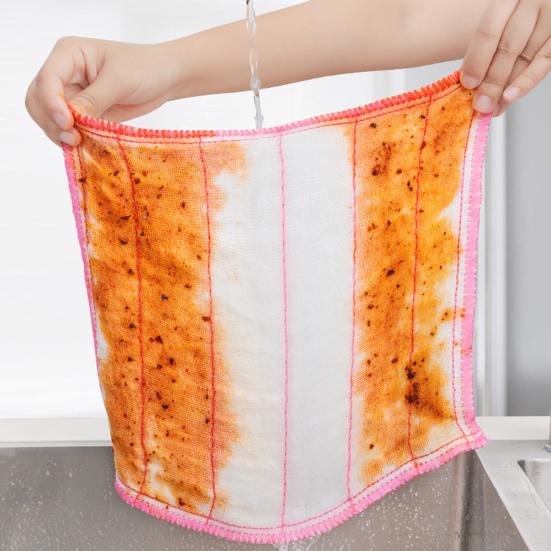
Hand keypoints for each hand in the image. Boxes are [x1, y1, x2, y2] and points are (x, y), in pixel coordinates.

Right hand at [24, 36, 181, 146]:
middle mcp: (64, 73)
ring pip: (49, 118)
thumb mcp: (120, 81)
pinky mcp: (83, 112)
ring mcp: (72, 94)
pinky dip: (72, 139)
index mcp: (68, 54)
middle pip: (38, 101)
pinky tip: (85, 146)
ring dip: (59, 134)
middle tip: (74, 139)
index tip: (68, 123)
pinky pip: (68, 129)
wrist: (164, 78)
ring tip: (80, 143)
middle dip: (51, 121)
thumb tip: (71, 119)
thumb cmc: (145, 69)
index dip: (51, 104)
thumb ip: (94, 99)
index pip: (47, 80)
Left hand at [460, 0, 550, 116]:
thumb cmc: (518, 11)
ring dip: (506, 88)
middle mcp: (533, 0)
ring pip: (526, 57)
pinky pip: (545, 60)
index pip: (489, 30)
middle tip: (480, 104)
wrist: (542, 3)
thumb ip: (488, 40)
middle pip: (508, 47)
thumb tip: (469, 78)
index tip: (468, 83)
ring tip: (492, 107)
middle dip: (491, 81)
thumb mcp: (501, 15)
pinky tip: (510, 96)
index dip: (477, 59)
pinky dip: (527, 81)